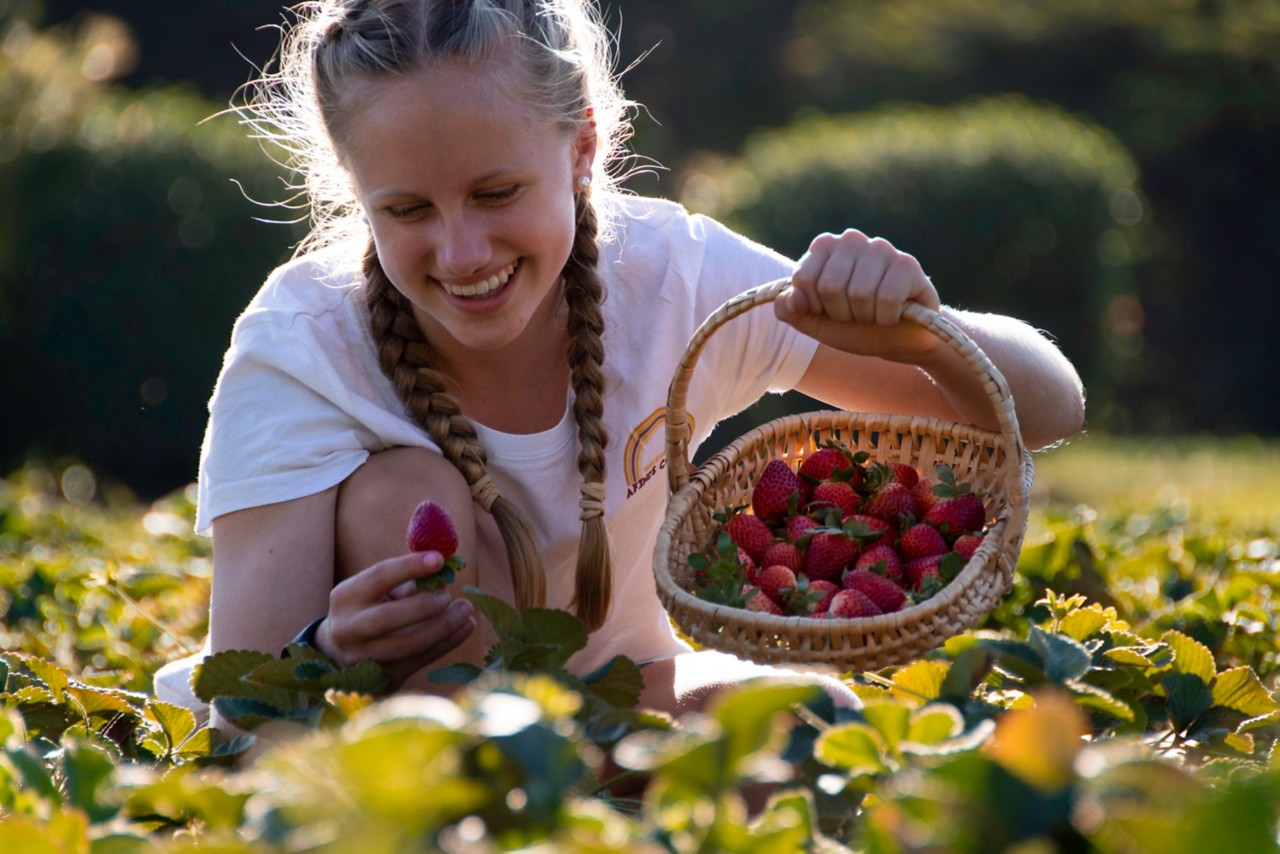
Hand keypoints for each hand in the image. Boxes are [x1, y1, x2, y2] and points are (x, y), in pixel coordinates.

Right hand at [316, 551, 474, 686]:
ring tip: (465, 610)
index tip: (440, 559)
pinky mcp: (382, 678)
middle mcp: (348, 629)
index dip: (410, 566)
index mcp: (346, 597)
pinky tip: (465, 628)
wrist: (345, 651)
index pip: (378, 577)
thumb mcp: (381, 590)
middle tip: (448, 596)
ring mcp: (363, 658)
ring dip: (443, 627)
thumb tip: (446, 571)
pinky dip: (447, 643)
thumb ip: (410, 580)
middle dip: (425, 605)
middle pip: (387, 618)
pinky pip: (420, 660)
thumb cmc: (371, 608)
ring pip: (407, 645)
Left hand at [775, 229, 940, 362]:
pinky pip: (887, 299)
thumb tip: (791, 299)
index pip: (803, 279)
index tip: (829, 309)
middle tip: (856, 314)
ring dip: (866, 317)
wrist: (899, 340)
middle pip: (830, 286)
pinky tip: (894, 313)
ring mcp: (881, 248)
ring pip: (860, 293)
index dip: (815, 306)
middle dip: (841, 314)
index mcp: (824, 246)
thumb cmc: (854, 325)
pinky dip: (887, 318)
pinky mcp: (907, 264)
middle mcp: (851, 239)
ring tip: (875, 313)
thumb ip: (789, 310)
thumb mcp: (814, 321)